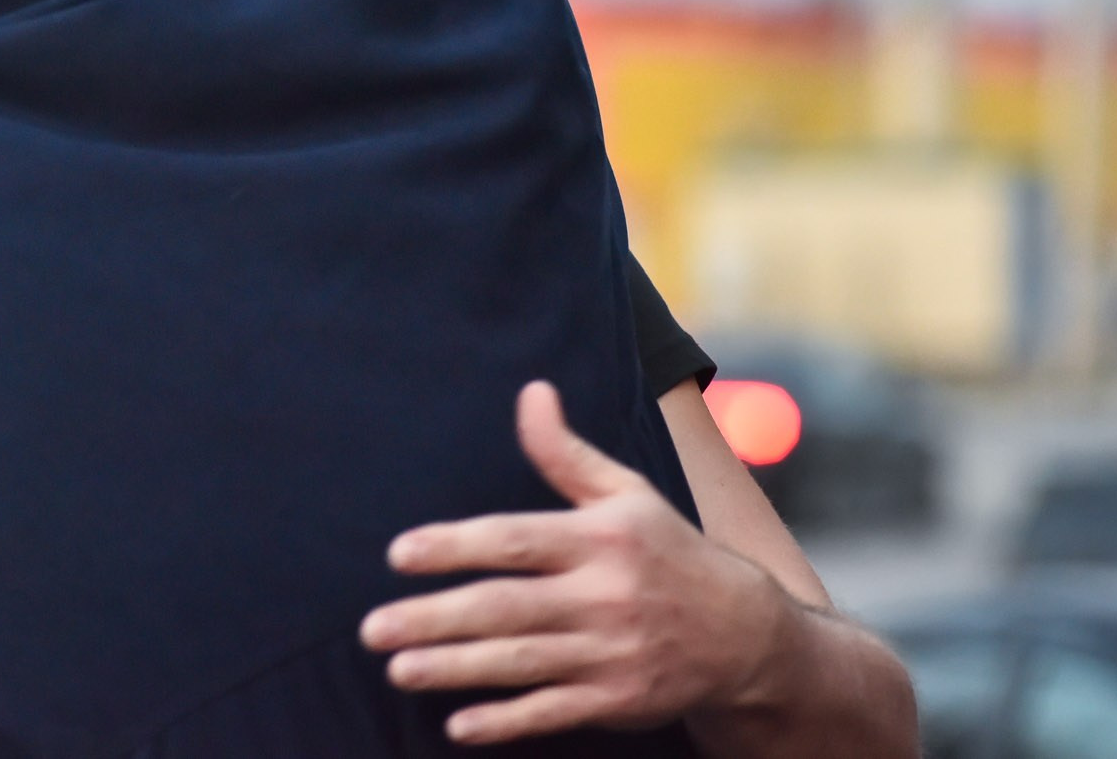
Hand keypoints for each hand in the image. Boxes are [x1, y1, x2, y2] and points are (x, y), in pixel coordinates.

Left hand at [360, 381, 791, 745]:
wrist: (743, 635)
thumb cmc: (668, 551)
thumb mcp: (625, 493)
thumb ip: (565, 453)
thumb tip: (531, 393)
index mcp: (600, 539)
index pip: (516, 539)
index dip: (456, 546)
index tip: (400, 553)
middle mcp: (604, 596)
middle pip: (506, 607)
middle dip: (435, 619)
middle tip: (373, 629)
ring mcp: (610, 653)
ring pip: (521, 662)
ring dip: (455, 668)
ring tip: (398, 668)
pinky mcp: (616, 700)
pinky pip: (552, 711)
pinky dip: (506, 719)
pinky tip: (458, 724)